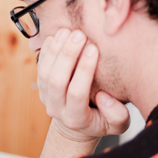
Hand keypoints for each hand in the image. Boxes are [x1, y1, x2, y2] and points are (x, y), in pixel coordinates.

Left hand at [36, 28, 129, 142]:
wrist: (79, 125)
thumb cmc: (102, 121)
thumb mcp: (117, 126)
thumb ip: (117, 115)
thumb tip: (103, 97)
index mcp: (76, 119)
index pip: (76, 93)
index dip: (84, 70)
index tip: (94, 49)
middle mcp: (57, 108)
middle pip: (56, 80)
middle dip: (67, 55)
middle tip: (79, 35)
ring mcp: (46, 97)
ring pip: (45, 72)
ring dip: (55, 50)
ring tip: (66, 31)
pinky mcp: (42, 86)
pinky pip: (40, 67)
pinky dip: (46, 50)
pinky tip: (55, 35)